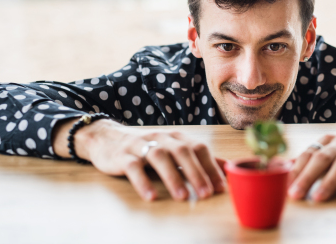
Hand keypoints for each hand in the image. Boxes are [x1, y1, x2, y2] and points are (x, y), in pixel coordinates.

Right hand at [54, 119, 225, 201]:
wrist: (107, 138)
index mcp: (177, 137)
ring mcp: (141, 145)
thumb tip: (228, 167)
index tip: (223, 186)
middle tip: (207, 193)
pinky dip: (143, 182)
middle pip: (182, 152)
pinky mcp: (123, 156)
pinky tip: (151, 196)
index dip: (212, 166)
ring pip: (159, 157)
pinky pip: (134, 167)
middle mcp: (162, 138)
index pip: (199, 148)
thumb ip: (198, 159)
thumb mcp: (173, 149)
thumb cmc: (147, 147)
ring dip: (172, 177)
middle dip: (196, 173)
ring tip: (182, 197)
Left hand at [287, 108, 335, 200]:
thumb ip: (315, 157)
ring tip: (318, 197)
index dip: (295, 169)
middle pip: (322, 158)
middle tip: (295, 194)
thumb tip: (286, 166)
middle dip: (307, 176)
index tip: (283, 185)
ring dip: (329, 181)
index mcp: (331, 140)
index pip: (309, 153)